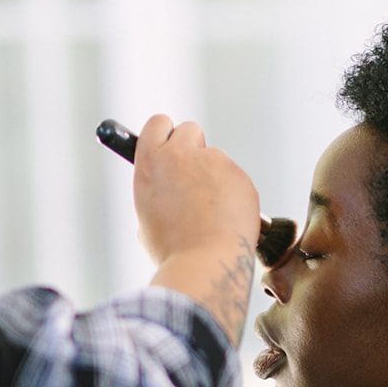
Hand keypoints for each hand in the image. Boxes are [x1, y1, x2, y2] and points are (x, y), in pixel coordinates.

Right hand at [133, 115, 259, 267]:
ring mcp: (214, 162)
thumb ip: (159, 191)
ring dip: (215, 177)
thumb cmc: (173, 249)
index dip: (165, 134)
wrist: (205, 263)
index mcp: (151, 162)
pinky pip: (235, 179)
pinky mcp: (239, 175)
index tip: (169, 146)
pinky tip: (227, 219)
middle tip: (193, 176)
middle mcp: (181, 154)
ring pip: (216, 159)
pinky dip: (233, 194)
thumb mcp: (147, 217)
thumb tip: (169, 188)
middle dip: (193, 147)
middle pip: (190, 129)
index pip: (158, 123)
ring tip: (211, 214)